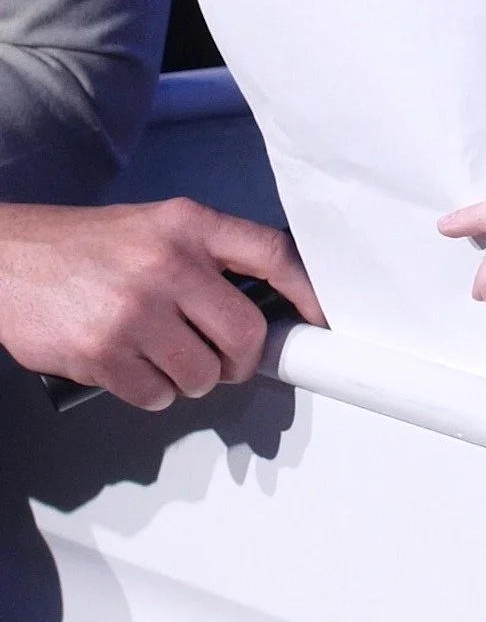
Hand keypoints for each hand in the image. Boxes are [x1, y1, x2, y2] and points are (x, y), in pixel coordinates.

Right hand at [0, 198, 325, 409]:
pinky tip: (127, 365)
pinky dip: (149, 392)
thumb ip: (207, 258)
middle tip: (222, 360)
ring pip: (202, 374)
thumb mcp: (155, 228)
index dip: (306, 292)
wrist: (7, 259)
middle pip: (245, 333)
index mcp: (188, 224)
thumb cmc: (84, 248)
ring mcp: (135, 310)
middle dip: (239, 360)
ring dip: (188, 378)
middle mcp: (168, 263)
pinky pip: (157, 397)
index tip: (319, 320)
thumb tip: (264, 306)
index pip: (271, 253)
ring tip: (158, 354)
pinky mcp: (104, 352)